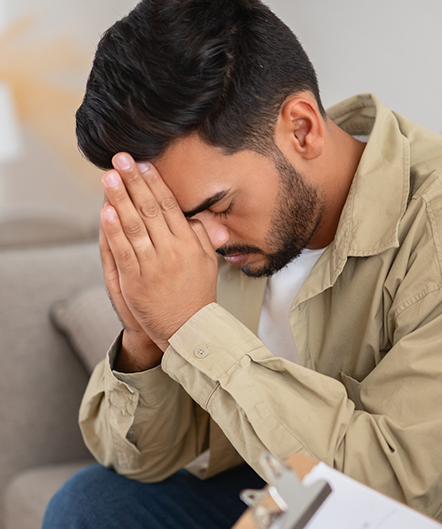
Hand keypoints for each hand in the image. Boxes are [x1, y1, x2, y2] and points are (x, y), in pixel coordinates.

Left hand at [99, 152, 217, 353]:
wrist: (188, 330)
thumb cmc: (197, 296)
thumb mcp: (208, 264)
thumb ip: (200, 237)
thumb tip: (193, 215)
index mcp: (190, 244)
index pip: (169, 206)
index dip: (155, 183)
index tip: (144, 165)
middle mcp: (172, 251)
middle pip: (149, 209)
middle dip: (134, 182)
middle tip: (121, 159)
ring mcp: (153, 265)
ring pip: (134, 226)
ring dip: (120, 198)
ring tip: (109, 177)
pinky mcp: (136, 281)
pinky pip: (123, 251)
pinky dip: (113, 230)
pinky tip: (106, 211)